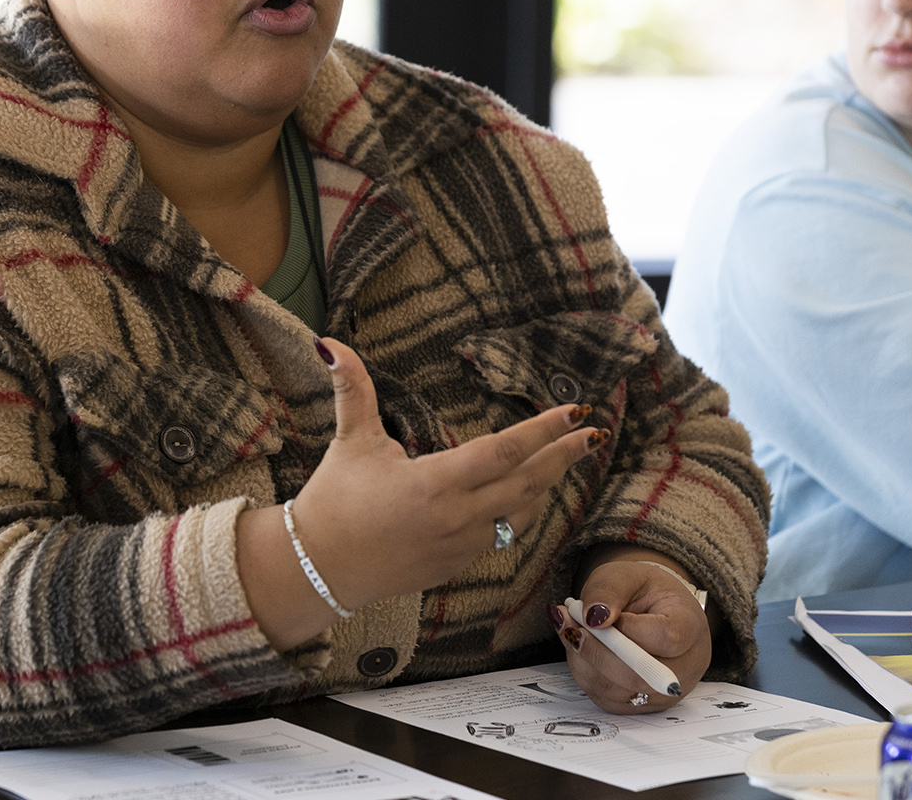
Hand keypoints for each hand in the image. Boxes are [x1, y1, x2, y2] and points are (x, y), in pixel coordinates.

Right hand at [289, 337, 601, 612]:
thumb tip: (330, 343)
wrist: (317, 569)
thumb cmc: (333, 502)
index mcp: (435, 483)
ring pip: (520, 513)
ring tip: (568, 458)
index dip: (543, 430)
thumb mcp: (349, 442)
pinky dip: (521, 511)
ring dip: (547, 484)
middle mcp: (457, 516)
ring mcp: (460, 545)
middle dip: (564, 456)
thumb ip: (352, 390)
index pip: (504, 451)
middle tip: (594, 433)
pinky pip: (501, 535)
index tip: (575, 412)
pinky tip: (527, 495)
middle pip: (528, 483)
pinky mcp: (455, 564)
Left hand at [552, 559, 710, 714]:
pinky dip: (584, 672)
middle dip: (593, 650)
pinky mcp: (641, 705)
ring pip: (616, 690)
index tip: (601, 614)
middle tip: (569, 622)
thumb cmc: (644, 592)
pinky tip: (580, 647)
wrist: (651, 609)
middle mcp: (685, 667)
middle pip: (638, 676)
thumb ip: (609, 590)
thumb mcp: (626, 574)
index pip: (666, 639)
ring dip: (582, 660)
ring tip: (571, 628)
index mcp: (690, 627)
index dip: (627, 629)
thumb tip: (593, 618)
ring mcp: (664, 692)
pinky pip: (605, 698)